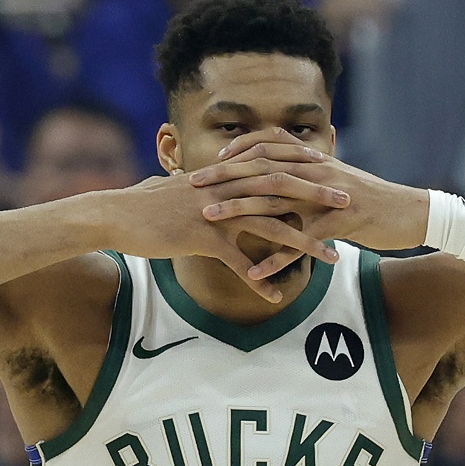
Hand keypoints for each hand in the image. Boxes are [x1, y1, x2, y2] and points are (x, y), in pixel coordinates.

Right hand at [106, 168, 344, 301]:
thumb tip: (208, 182)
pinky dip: (259, 280)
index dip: (305, 173)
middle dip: (318, 199)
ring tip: (331, 258)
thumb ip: (202, 186)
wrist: (114, 215)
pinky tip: (277, 296)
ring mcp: (216, 213)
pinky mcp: (202, 238)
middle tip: (350, 206)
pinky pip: (238, 263)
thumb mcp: (178, 189)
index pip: (274, 169)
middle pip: (283, 192)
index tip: (332, 176)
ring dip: (304, 244)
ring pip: (270, 228)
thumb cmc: (144, 204)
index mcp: (225, 176)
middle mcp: (226, 189)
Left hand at [190, 128, 428, 278]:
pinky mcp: (339, 223)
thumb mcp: (338, 182)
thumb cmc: (373, 200)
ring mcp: (328, 196)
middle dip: (224, 176)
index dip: (238, 151)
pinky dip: (277, 257)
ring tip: (210, 219)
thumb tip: (283, 178)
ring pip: (276, 199)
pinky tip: (256, 271)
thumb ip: (309, 177)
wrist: (412, 213)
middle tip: (193, 184)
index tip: (211, 161)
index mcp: (315, 160)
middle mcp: (317, 171)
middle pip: (262, 167)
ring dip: (239, 209)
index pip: (269, 145)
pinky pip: (302, 241)